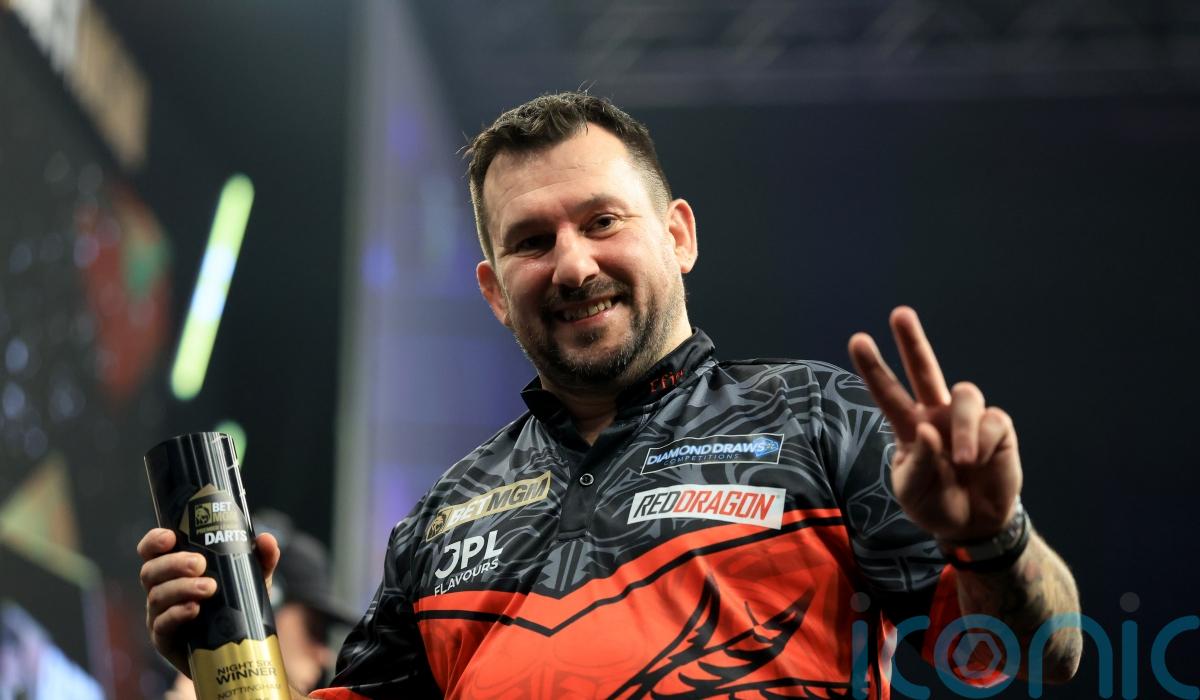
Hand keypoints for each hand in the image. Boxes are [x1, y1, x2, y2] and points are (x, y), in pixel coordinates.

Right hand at [137, 527, 280, 675]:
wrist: (235, 647)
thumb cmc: (235, 604)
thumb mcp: (250, 579)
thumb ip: (261, 558)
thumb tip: (266, 539)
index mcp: (174, 569)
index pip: (152, 551)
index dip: (154, 541)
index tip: (171, 537)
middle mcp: (161, 589)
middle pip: (151, 571)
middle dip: (173, 564)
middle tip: (200, 564)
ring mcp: (159, 614)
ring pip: (157, 596)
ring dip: (181, 588)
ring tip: (209, 588)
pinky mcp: (164, 639)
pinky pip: (162, 624)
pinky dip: (177, 614)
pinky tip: (194, 609)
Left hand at [848, 306, 1020, 541]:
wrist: (973, 524)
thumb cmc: (934, 503)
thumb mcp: (912, 491)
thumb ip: (916, 462)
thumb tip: (928, 429)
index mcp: (909, 426)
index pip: (887, 392)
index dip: (874, 367)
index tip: (858, 340)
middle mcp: (936, 414)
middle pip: (924, 369)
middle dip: (913, 341)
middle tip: (900, 314)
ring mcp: (966, 419)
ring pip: (965, 394)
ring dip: (964, 429)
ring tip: (962, 462)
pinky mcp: (997, 428)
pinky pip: (992, 421)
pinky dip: (983, 443)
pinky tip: (979, 463)